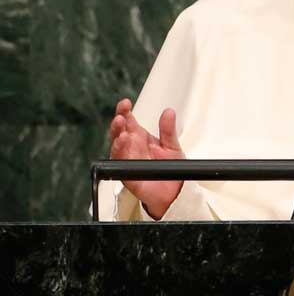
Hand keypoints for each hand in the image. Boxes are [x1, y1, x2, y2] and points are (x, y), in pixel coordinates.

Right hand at [109, 98, 184, 218]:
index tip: (125, 103)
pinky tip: (122, 144)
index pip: (129, 122)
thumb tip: (169, 112)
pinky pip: (120, 165)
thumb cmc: (170, 168)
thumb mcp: (172, 145)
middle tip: (121, 116)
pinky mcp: (128, 176)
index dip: (124, 112)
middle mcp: (131, 148)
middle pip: (119, 132)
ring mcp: (128, 161)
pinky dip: (120, 154)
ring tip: (122, 130)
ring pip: (117, 147)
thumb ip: (168, 129)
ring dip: (117, 138)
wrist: (174, 192)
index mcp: (140, 138)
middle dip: (118, 123)